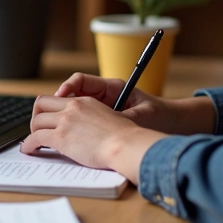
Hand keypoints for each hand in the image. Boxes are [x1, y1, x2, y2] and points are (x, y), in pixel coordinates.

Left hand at [21, 95, 164, 180]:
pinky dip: (28, 144)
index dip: (48, 109)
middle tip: (38, 129)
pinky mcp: (60, 138)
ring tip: (33, 142)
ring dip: (32, 131)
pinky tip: (28, 150)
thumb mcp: (108, 118)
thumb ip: (93, 119)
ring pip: (36, 121)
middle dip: (36, 117)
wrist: (124, 144)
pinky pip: (35, 138)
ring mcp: (65, 122)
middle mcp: (72, 107)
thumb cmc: (123, 137)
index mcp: (84, 101)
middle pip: (41, 105)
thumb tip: (89, 130)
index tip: (48, 119)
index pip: (57, 99)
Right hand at [51, 73, 213, 134]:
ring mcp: (102, 110)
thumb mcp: (141, 116)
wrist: (175, 125)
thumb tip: (108, 125)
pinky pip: (80, 124)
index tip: (62, 99)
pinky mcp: (103, 124)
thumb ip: (123, 119)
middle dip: (57, 105)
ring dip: (61, 119)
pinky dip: (71, 131)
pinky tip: (67, 142)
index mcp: (112, 88)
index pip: (81, 81)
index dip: (67, 88)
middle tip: (47, 117)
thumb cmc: (161, 117)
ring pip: (72, 110)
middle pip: (71, 94)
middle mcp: (104, 97)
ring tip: (51, 131)